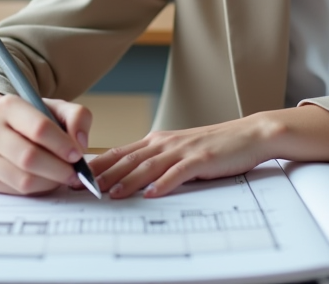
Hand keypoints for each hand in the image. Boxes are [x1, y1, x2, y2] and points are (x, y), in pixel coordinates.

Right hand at [0, 92, 92, 195]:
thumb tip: (80, 142)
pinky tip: (46, 180)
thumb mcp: (57, 109)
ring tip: (62, 177)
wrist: (0, 128)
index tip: (77, 155)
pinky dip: (37, 189)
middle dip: (58, 169)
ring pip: (23, 179)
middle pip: (29, 158)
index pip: (39, 129)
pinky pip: (16, 191)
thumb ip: (77, 117)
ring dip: (50, 182)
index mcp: (7, 106)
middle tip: (75, 173)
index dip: (62, 145)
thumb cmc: (33, 119)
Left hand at [90, 114, 276, 198]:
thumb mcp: (179, 150)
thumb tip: (129, 177)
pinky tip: (154, 193)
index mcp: (158, 140)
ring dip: (129, 180)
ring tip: (112, 194)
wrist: (249, 135)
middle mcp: (166, 143)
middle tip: (85, 189)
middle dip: (105, 175)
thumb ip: (156, 161)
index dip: (99, 165)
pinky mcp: (201, 159)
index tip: (79, 177)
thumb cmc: (214, 145)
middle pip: (129, 159)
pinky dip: (165, 183)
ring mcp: (183, 150)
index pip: (121, 152)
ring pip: (149, 166)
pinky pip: (179, 172)